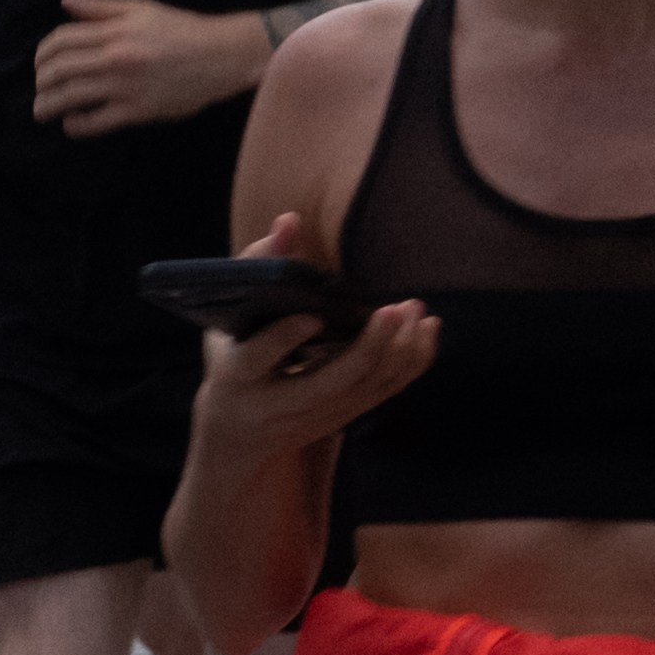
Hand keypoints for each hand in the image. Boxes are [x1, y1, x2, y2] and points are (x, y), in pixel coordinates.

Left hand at [32, 0, 264, 138]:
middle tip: (39, 88)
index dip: (43, 53)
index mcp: (114, 31)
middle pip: (60, 70)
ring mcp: (125, 87)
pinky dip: (77, 125)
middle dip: (41, 81)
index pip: (62, 40)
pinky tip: (71, 124)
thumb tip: (65, 0)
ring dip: (49, 105)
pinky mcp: (137, 111)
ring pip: (71, 97)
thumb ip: (100, 6)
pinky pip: (96, 122)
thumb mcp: (140, 8)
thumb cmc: (181, 30)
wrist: (221, 56)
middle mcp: (115, 58)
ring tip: (42, 111)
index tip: (40, 63)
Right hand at [192, 216, 438, 461]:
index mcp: (237, 375)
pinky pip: (383, 392)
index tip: (312, 316)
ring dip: (397, 351)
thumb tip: (290, 220)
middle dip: (366, 349)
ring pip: (363, 390)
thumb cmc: (232, 353)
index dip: (283, 339)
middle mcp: (276, 404)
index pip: (257, 358)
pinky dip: (410, 362)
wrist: (236, 433)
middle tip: (394, 310)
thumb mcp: (228, 316)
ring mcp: (313, 416)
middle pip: (327, 384)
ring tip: (415, 310)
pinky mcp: (342, 418)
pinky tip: (427, 329)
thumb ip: (257, 267)